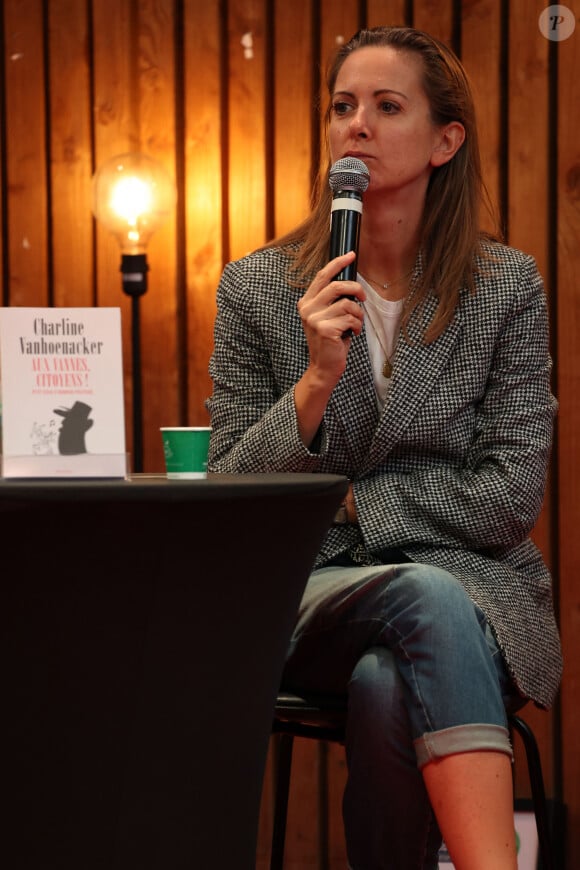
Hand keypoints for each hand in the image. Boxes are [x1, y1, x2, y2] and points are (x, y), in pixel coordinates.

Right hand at [297, 251, 365, 386]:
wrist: (324, 367)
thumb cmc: (330, 341)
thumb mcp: (327, 317)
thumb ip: (332, 300)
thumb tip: (350, 283)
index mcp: (306, 303)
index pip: (322, 276)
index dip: (337, 263)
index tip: (350, 255)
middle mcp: (307, 309)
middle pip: (337, 286)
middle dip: (356, 289)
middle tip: (363, 297)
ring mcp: (314, 319)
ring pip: (347, 304)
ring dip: (358, 315)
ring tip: (355, 325)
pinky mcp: (325, 329)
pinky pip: (350, 318)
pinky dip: (357, 326)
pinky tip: (352, 334)